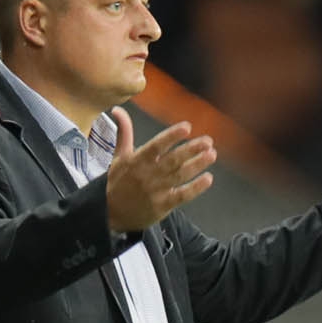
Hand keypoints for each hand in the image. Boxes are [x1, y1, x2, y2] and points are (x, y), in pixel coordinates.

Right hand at [106, 106, 216, 232]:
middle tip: (208, 141)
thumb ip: (124, 132)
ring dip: (197, 164)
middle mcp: (147, 174)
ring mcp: (156, 191)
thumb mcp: (119, 157)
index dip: (172, 136)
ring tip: (211, 154)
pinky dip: (196, 188)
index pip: (157, 145)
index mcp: (137, 160)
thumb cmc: (117, 182)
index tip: (187, 127)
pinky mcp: (162, 206)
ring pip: (180, 175)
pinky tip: (208, 178)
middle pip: (173, 159)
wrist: (110, 213)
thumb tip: (118, 109)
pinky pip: (182, 195)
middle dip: (192, 149)